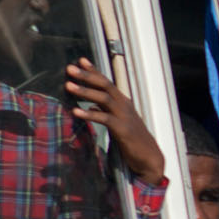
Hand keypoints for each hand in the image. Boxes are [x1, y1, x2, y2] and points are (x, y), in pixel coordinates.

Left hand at [66, 59, 165, 184]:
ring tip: (69, 86)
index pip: (107, 82)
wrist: (149, 157)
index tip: (81, 60)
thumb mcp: (119, 122)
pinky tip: (76, 111)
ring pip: (103, 98)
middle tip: (70, 69)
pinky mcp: (122, 129)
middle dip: (87, 76)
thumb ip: (106, 111)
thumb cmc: (133, 140)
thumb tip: (92, 105)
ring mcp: (124, 116)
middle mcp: (124, 105)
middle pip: (105, 85)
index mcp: (123, 102)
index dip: (94, 71)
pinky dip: (89, 113)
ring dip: (85, 91)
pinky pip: (104, 118)